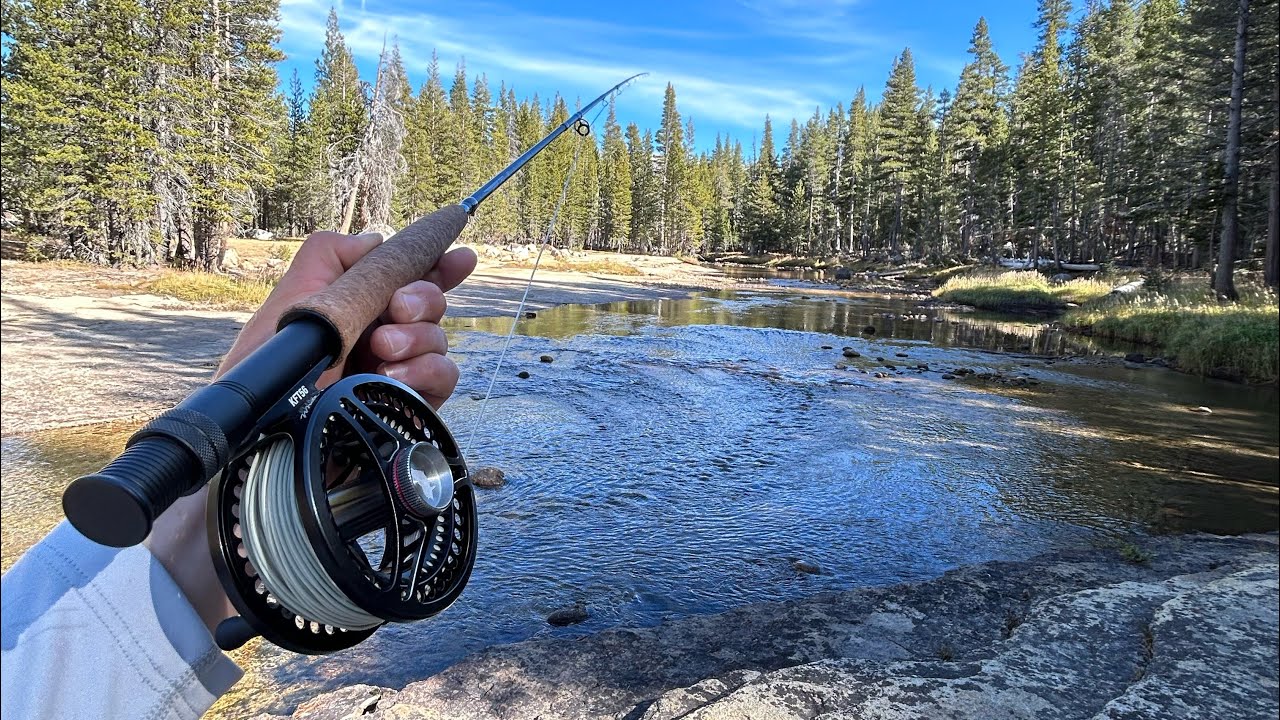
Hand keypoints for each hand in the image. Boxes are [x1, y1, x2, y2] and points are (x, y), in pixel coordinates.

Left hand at [145, 230, 476, 632]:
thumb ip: (330, 258)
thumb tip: (378, 241)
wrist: (264, 448)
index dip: (436, 264)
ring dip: (418, 340)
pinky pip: (443, 381)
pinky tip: (396, 380)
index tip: (458, 254)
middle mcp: (377, 340)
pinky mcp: (406, 411)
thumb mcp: (290, 303)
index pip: (404, 279)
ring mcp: (394, 378)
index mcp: (351, 310)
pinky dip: (426, 375)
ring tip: (381, 355)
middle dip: (423, 298)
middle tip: (397, 310)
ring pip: (441, 342)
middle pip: (431, 305)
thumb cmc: (264, 379)